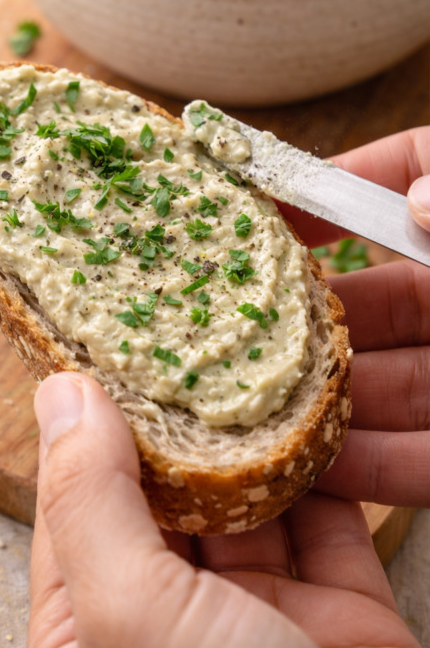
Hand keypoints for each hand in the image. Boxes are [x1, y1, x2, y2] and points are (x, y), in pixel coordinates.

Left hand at [26, 373, 429, 647]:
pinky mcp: (343, 622)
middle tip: (184, 326)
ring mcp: (260, 627)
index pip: (72, 505)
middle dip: (176, 416)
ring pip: (247, 502)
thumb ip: (90, 503)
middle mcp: (167, 634)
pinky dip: (323, 465)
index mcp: (88, 646)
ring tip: (249, 349)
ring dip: (252, 433)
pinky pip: (325, 522)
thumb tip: (58, 394)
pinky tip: (317, 404)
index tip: (104, 338)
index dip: (86, 421)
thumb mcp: (134, 623)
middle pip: (162, 495)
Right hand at [278, 126, 429, 506]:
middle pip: (378, 294)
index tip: (273, 202)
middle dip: (306, 312)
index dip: (338, 183)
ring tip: (252, 405)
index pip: (406, 177)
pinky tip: (316, 470)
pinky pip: (420, 458)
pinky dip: (369, 467)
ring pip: (386, 383)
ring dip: (321, 398)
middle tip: (236, 321)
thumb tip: (414, 195)